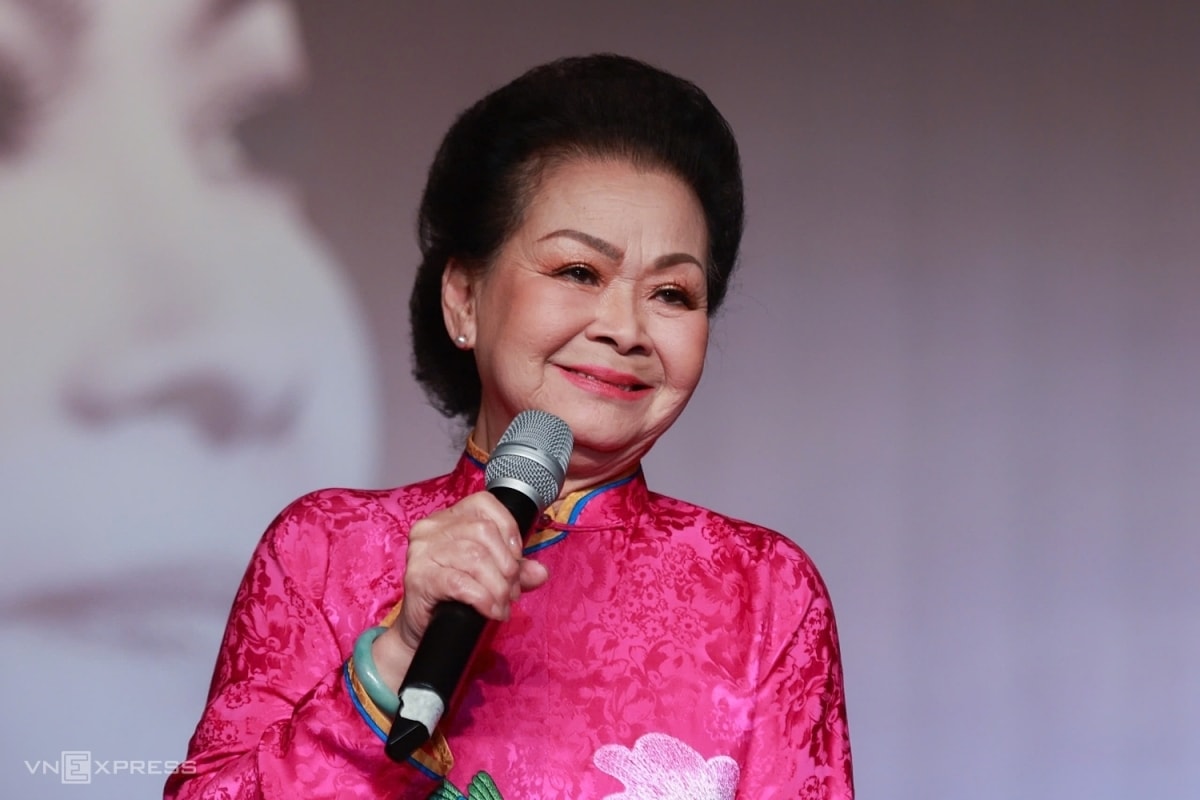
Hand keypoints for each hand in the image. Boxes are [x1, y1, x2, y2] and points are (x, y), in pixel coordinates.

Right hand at [371, 491, 549, 688]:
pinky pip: (460, 583)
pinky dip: (483, 598)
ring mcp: (422, 551)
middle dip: (507, 565)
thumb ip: (516, 570)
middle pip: (484, 532)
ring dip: (498, 586)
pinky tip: (491, 610)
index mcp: (448, 518)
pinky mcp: (418, 577)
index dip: (508, 529)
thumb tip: (540, 572)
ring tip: (503, 603)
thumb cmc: (452, 595)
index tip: (517, 557)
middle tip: (512, 591)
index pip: (485, 504)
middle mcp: (432, 528)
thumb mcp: (490, 576)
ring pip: (475, 557)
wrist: (422, 627)